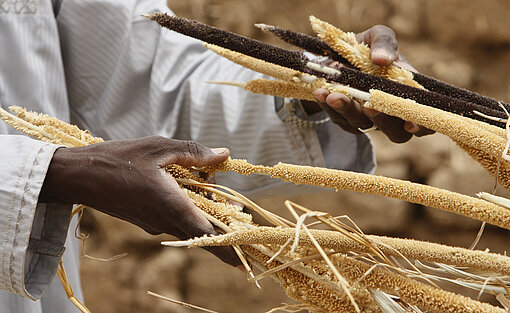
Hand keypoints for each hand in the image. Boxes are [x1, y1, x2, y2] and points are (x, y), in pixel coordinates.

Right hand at [39, 136, 240, 266]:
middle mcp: (164, 221)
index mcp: (171, 205)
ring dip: (205, 209)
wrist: (80, 175)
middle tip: (240, 212)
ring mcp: (154, 223)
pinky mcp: (147, 220)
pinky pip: (175, 218)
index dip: (227, 249)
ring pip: (189, 222)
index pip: (206, 234)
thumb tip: (224, 155)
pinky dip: (188, 206)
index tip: (245, 263)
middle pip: (203, 231)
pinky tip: (189, 184)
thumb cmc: (118, 158)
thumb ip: (194, 153)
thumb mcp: (159, 147)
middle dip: (224, 223)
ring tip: (212, 184)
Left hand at [314, 25, 433, 142]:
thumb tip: (382, 59)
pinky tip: (321, 91)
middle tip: (370, 106)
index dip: (424, 125)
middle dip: (383, 121)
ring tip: (334, 94)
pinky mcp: (346, 120)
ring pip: (362, 125)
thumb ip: (385, 43)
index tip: (411, 123)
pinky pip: (339, 118)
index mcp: (411, 94)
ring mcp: (369, 119)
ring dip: (348, 110)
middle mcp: (393, 113)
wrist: (336, 55)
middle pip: (397, 134)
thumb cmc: (368, 47)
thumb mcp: (377, 36)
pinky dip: (329, 105)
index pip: (427, 119)